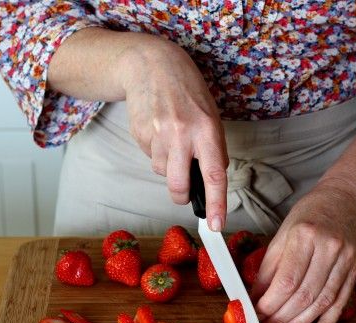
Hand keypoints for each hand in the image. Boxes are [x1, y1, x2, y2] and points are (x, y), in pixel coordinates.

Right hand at [120, 35, 227, 230]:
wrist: (152, 65)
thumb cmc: (188, 92)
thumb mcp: (211, 115)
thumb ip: (213, 147)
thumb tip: (212, 178)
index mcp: (207, 129)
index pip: (214, 174)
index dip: (216, 203)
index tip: (216, 225)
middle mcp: (182, 133)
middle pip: (178, 185)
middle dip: (181, 195)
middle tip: (184, 192)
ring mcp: (157, 134)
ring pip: (161, 172)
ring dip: (167, 165)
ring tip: (170, 138)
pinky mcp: (139, 133)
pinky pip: (149, 157)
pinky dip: (155, 151)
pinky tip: (157, 130)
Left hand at [250, 178, 355, 322]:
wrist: (349, 197)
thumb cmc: (312, 212)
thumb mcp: (283, 231)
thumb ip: (269, 266)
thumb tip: (255, 297)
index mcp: (304, 235)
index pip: (285, 280)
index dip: (268, 304)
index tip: (254, 316)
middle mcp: (328, 248)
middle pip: (303, 295)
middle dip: (280, 318)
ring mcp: (346, 260)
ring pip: (322, 302)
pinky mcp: (355, 270)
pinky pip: (341, 302)